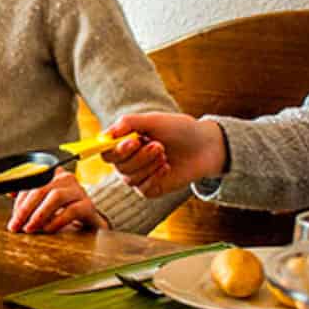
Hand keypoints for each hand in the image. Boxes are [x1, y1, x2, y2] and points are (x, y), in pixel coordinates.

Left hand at [7, 169, 105, 233]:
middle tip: (16, 225)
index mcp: (52, 175)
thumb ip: (29, 197)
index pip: (31, 183)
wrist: (90, 224)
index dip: (19, 200)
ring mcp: (78, 191)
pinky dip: (57, 221)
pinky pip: (71, 211)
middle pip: (41, 189)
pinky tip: (48, 229)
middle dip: (25, 209)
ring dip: (39, 214)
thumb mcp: (44, 203)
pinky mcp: (88, 205)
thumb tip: (10, 192)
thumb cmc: (65, 211)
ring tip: (30, 228)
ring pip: (56, 197)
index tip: (13, 217)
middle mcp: (66, 179)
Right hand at [100, 112, 225, 197]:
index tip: (134, 142)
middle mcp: (128, 161)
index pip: (107, 152)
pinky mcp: (150, 189)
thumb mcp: (153, 120)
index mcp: (124, 143)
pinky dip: (155, 177)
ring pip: (130, 178)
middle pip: (119, 166)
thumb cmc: (178, 129)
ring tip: (165, 154)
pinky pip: (143, 188)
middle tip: (159, 146)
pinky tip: (167, 167)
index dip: (116, 150)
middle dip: (140, 157)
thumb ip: (127, 124)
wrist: (204, 146)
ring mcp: (139, 176)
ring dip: (149, 165)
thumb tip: (105, 135)